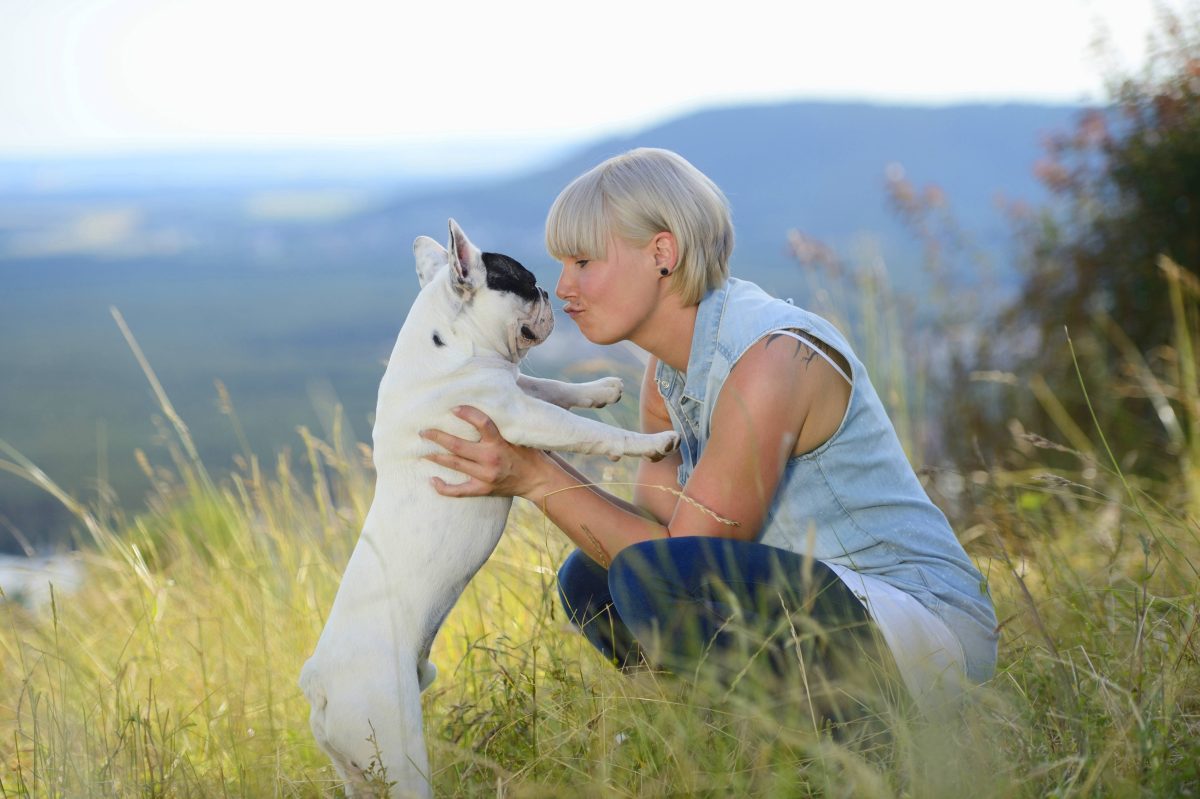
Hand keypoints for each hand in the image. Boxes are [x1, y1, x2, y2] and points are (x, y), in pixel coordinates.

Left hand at [419, 406, 549, 498]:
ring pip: (455, 464)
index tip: (453, 408)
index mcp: (500, 442)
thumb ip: (504, 422)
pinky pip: (459, 491)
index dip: (467, 413)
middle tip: (423, 431)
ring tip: (422, 451)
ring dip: (436, 457)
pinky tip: (432, 481)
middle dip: (438, 437)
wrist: (538, 479)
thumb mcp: (519, 434)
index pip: (482, 423)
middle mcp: (491, 458)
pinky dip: (444, 487)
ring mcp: (485, 475)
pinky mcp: (483, 489)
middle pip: (457, 445)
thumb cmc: (528, 453)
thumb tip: (492, 399)